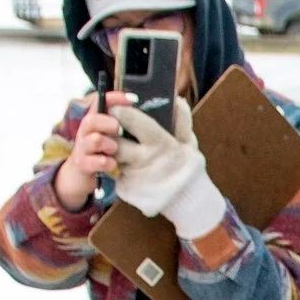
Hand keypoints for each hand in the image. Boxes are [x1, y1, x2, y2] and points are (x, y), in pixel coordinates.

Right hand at [54, 90, 128, 211]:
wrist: (80, 177)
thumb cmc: (100, 153)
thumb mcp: (110, 136)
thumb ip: (119, 122)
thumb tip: (134, 105)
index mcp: (94, 121)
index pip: (99, 102)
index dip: (113, 98)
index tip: (131, 99)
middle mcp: (85, 132)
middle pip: (91, 120)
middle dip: (107, 122)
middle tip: (118, 128)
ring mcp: (82, 148)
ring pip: (94, 140)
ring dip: (108, 144)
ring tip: (114, 149)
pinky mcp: (82, 164)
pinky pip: (92, 161)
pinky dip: (105, 162)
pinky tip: (113, 164)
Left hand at [115, 98, 225, 238]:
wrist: (187, 200)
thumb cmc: (187, 166)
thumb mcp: (188, 142)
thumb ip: (182, 120)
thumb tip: (177, 100)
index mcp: (161, 143)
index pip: (133, 121)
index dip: (120, 111)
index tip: (115, 107)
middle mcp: (145, 159)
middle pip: (115, 140)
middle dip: (111, 134)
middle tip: (113, 129)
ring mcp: (134, 175)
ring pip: (113, 156)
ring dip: (113, 151)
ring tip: (124, 149)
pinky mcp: (127, 188)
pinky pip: (115, 172)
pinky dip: (118, 167)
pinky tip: (129, 166)